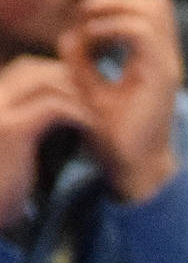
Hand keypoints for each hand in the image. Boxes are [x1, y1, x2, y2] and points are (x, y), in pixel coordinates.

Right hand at [0, 55, 89, 227]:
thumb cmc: (1, 194)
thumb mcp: (14, 158)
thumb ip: (30, 138)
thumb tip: (64, 138)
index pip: (24, 71)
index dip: (57, 78)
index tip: (85, 99)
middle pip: (35, 69)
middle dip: (71, 81)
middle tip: (102, 103)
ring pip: (46, 82)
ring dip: (79, 97)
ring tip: (103, 117)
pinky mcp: (12, 129)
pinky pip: (54, 107)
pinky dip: (80, 115)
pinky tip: (96, 131)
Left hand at [58, 0, 178, 202]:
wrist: (132, 166)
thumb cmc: (113, 132)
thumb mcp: (89, 83)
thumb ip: (81, 53)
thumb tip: (70, 32)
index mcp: (155, 58)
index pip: (150, 6)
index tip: (83, 18)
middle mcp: (167, 58)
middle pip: (157, 1)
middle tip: (85, 13)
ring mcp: (168, 66)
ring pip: (151, 10)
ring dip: (112, 8)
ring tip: (88, 24)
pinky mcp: (162, 77)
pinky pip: (141, 32)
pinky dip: (111, 28)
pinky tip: (93, 42)